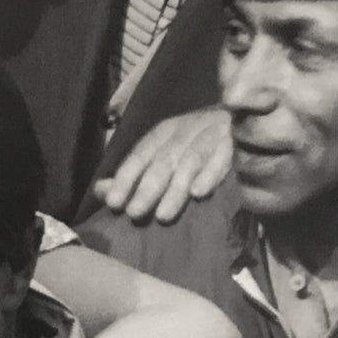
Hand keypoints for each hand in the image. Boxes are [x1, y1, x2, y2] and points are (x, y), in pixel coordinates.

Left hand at [94, 108, 231, 223]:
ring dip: (175, 190)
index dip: (125, 179)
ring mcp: (209, 136)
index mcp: (162, 133)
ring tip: (163, 216)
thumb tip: (100, 190)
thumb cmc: (190, 145)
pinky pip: (221, 160)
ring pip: (189, 164)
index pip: (139, 156)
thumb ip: (130, 174)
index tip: (114, 203)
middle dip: (147, 189)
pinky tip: (199, 193)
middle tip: (134, 214)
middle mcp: (184, 132)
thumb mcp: (158, 154)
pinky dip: (210, 176)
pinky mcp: (233, 145)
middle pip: (163, 162)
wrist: (238, 120)